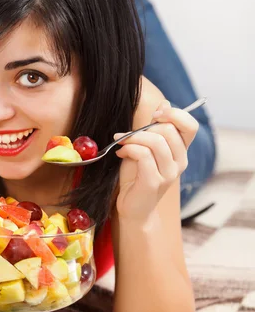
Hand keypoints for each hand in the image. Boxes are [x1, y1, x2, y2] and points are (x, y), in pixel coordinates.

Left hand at [114, 100, 198, 221]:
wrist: (133, 207)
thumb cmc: (137, 175)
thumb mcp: (145, 147)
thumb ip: (154, 128)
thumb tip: (165, 103)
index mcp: (181, 151)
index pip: (191, 126)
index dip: (174, 114)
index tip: (155, 115)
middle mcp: (180, 162)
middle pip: (168, 130)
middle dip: (144, 128)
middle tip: (127, 136)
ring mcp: (170, 173)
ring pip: (156, 141)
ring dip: (133, 138)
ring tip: (122, 144)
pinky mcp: (155, 182)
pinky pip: (143, 155)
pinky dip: (129, 149)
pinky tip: (121, 154)